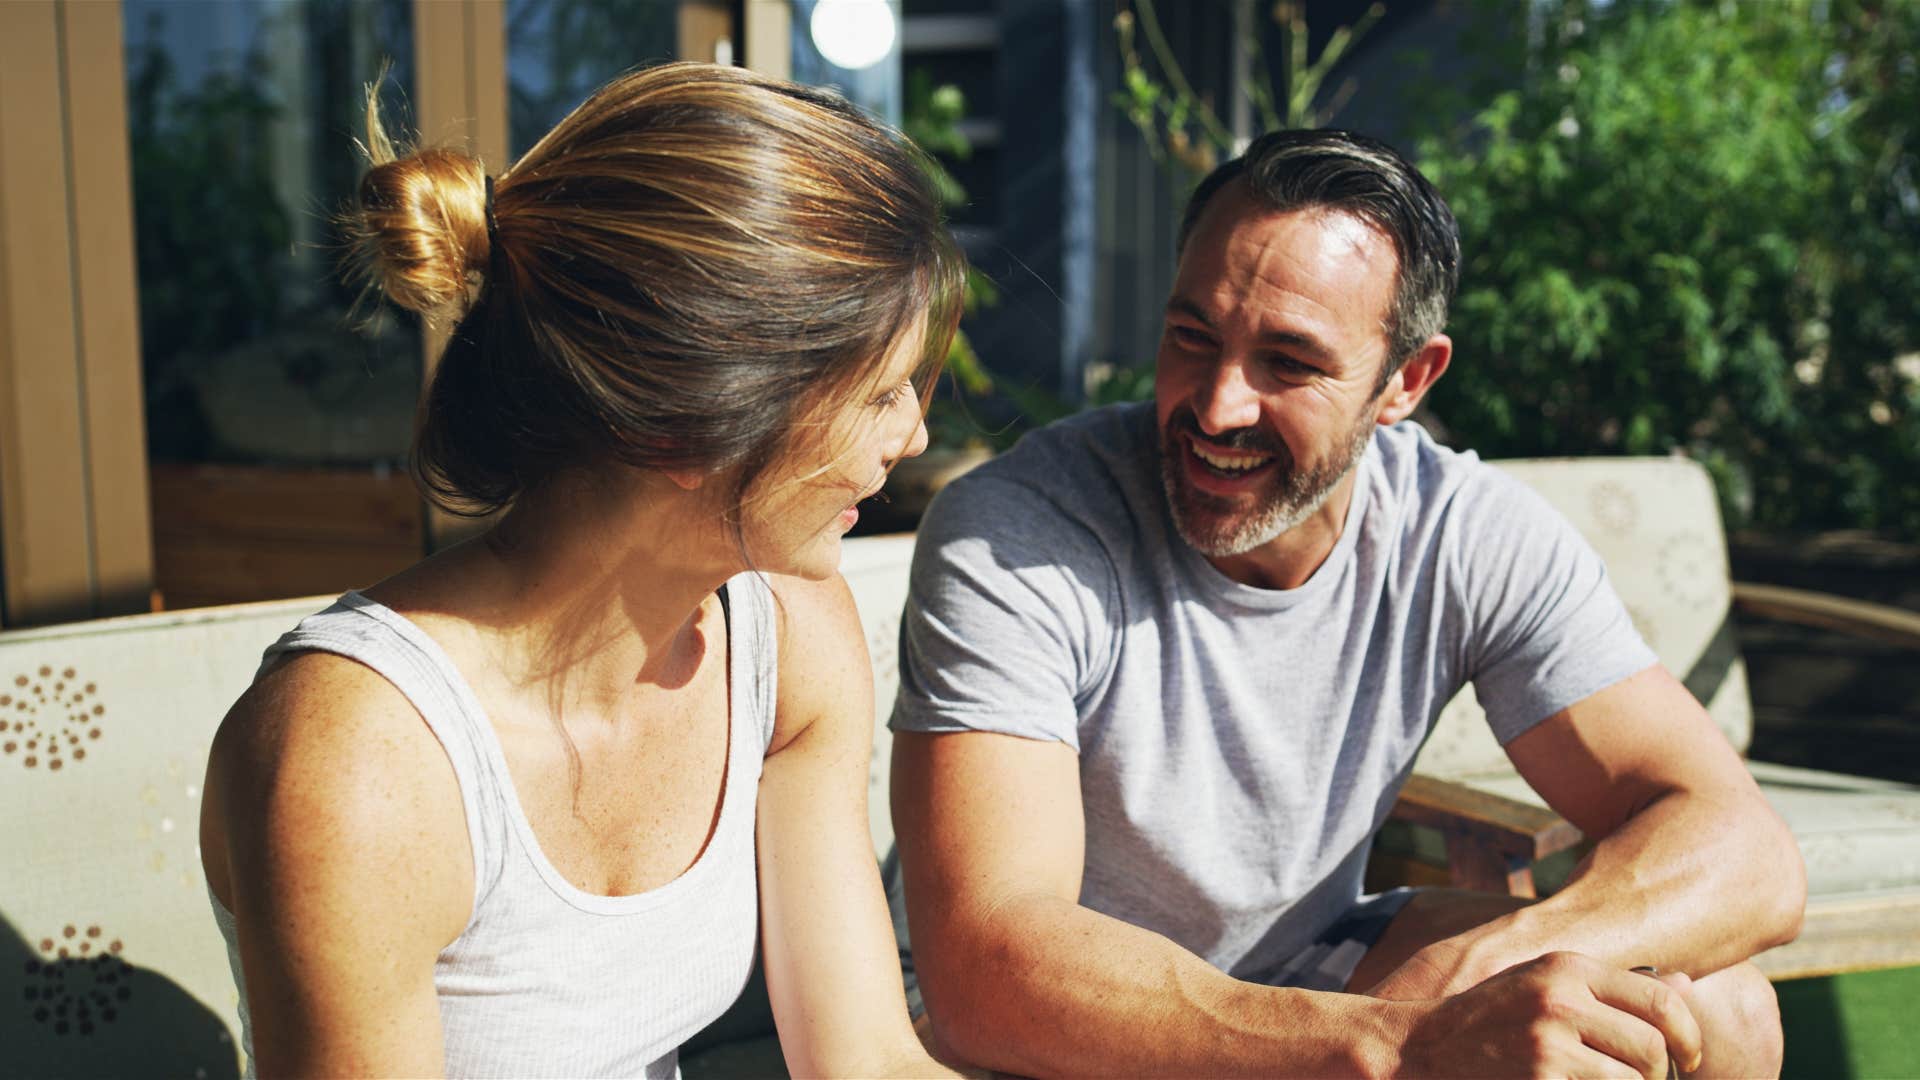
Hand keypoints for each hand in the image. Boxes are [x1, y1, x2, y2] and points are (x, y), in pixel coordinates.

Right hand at [1398, 952, 1701, 1078]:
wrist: (1421, 1048)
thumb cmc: (1492, 1019)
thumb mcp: (1549, 985)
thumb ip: (1615, 987)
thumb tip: (1688, 985)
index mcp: (1567, 967)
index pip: (1662, 1002)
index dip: (1688, 1037)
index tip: (1688, 1058)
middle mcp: (1559, 999)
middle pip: (1651, 1050)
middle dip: (1658, 1077)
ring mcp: (1546, 1043)